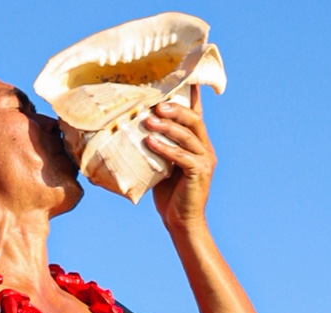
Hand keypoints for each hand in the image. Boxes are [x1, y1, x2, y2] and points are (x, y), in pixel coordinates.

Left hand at [147, 85, 215, 230]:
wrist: (179, 220)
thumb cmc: (166, 192)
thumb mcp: (158, 163)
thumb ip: (152, 144)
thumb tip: (125, 127)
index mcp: (196, 141)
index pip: (195, 112)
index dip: (191, 93)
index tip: (184, 73)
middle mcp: (204, 147)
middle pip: (194, 119)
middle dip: (176, 109)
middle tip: (156, 105)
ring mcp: (205, 160)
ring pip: (189, 135)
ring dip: (169, 126)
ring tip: (149, 122)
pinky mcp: (200, 173)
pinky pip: (184, 156)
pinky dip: (167, 148)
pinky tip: (150, 143)